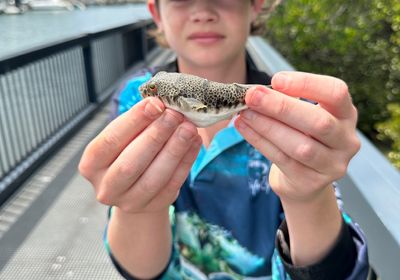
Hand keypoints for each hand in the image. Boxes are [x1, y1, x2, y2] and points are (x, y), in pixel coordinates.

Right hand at [79, 97, 200, 213]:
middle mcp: (106, 186)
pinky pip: (172, 184)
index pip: (111, 140)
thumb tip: (162, 104)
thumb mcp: (125, 137)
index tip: (156, 103)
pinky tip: (194, 142)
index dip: (134, 121)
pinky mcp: (153, 206)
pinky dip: (186, 162)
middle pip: (130, 163)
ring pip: (154, 177)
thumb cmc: (129, 151)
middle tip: (175, 115)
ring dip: (174, 149)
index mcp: (92, 163)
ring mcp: (129, 202)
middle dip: (156, 135)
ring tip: (189, 128)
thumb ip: (139, 122)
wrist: (137, 187)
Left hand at [235, 72, 360, 202]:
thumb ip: (287, 101)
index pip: (336, 92)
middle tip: (252, 96)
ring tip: (244, 113)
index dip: (307, 84)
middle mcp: (346, 140)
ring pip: (299, 145)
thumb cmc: (301, 136)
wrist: (303, 179)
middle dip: (281, 107)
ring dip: (267, 126)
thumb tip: (256, 92)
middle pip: (318, 122)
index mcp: (345, 114)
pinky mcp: (310, 182)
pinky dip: (260, 141)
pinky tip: (244, 128)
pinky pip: (282, 159)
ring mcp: (331, 165)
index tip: (276, 79)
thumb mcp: (302, 115)